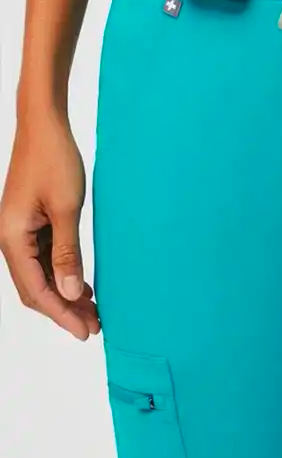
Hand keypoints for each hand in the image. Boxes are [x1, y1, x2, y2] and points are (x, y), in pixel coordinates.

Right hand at [0, 93, 99, 338]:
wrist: (44, 126)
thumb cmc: (55, 161)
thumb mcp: (66, 209)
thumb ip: (67, 252)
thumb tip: (68, 293)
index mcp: (12, 239)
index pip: (37, 290)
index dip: (61, 315)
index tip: (86, 332)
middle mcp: (10, 239)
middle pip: (36, 288)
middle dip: (64, 310)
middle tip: (95, 326)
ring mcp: (20, 232)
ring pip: (41, 276)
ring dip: (65, 294)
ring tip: (93, 311)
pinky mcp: (32, 224)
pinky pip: (45, 259)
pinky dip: (63, 275)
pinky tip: (82, 285)